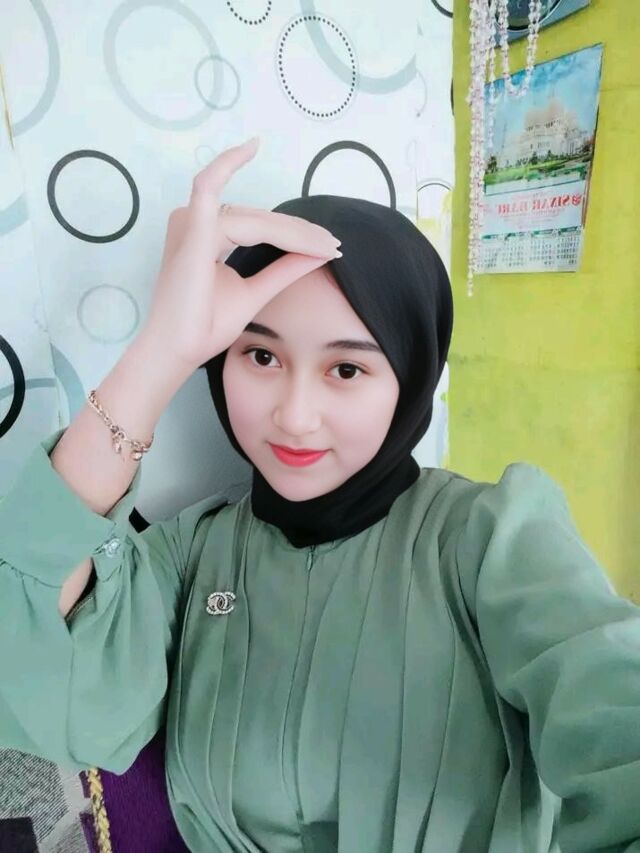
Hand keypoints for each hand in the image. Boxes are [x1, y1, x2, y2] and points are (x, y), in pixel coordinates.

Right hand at [141, 137, 340, 370]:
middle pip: (260, 220)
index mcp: (204, 234)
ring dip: (293, 231)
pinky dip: (228, 164)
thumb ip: (283, 269)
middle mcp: (193, 221)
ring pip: (255, 218)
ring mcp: (190, 223)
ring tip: (326, 244)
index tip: (329, 247)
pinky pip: (209, 185)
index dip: (295, 236)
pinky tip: (251, 146)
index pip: (259, 227)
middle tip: (334, 246)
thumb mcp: (255, 291)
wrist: (179, 350)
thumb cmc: (205, 325)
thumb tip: (317, 253)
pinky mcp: (191, 228)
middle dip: (300, 233)